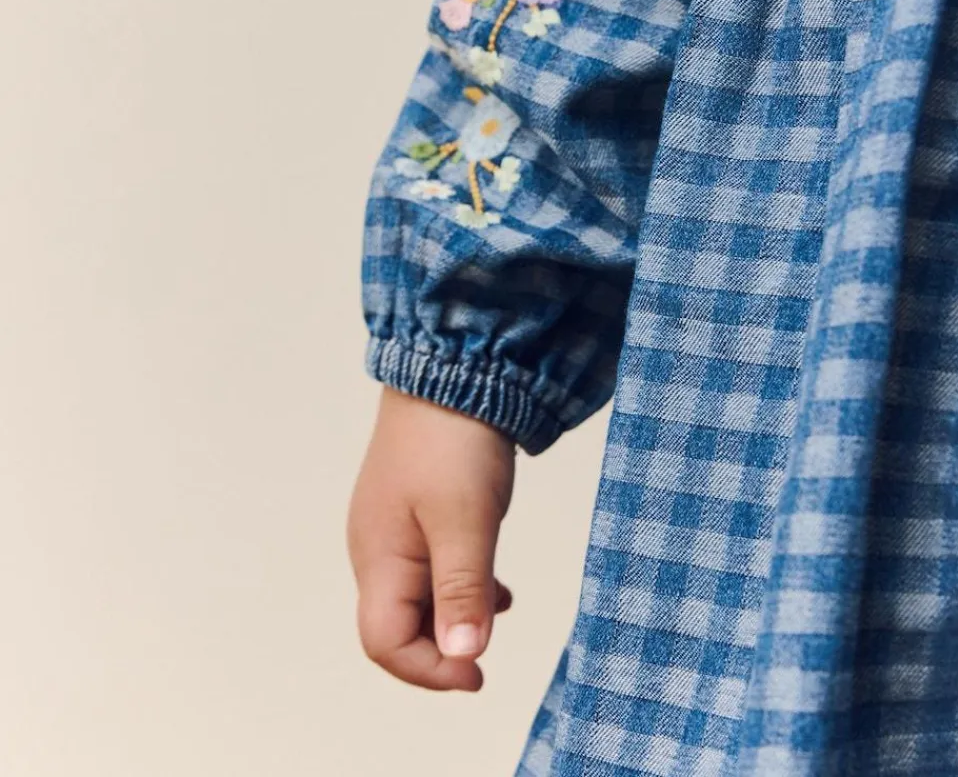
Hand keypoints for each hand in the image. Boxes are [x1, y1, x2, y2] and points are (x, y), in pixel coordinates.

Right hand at [347, 385, 515, 690]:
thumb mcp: (466, 519)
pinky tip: (493, 583)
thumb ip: (462, 588)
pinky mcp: (414, 508)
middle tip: (488, 647)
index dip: (430, 670)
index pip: (385, 642)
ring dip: (453, 613)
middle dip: (440, 647)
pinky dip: (459, 584)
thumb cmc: (453, 442)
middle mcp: (376, 548)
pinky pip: (429, 567)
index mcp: (378, 557)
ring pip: (416, 596)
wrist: (451, 369)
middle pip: (397, 626)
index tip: (478, 672)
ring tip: (497, 606)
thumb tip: (462, 655)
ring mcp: (392, 527)